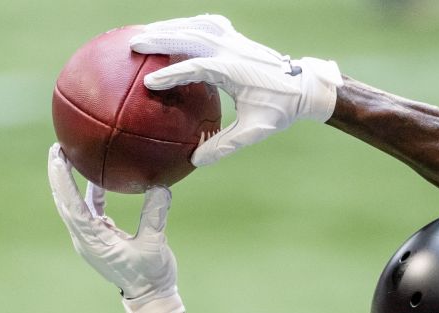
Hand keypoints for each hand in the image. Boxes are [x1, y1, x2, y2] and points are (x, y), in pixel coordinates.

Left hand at [47, 144, 184, 312]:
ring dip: (69, 182)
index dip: (62, 180)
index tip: (58, 156)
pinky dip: (90, 194)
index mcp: (93, 240)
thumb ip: (155, 215)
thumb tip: (159, 187)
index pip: (71, 205)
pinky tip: (96, 177)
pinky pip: (89, 210)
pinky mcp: (100, 237)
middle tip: (57, 147)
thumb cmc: (151, 275)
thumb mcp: (155, 244)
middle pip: (64, 202)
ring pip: (73, 205)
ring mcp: (90, 238)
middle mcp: (85, 239)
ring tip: (68, 156)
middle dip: (58, 175)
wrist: (150, 297)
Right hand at [129, 14, 342, 165]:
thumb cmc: (280, 110)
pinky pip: (208, 24)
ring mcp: (235, 40)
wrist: (304, 87)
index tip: (150, 83)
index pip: (196, 68)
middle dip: (160, 39)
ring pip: (197, 26)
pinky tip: (175, 30)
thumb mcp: (255, 131)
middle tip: (134, 45)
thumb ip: (225, 146)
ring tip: (147, 34)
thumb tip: (196, 162)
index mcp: (235, 70)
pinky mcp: (237, 38)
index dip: (172, 75)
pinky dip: (189, 24)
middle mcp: (233, 50)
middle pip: (190, 37)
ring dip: (170, 27)